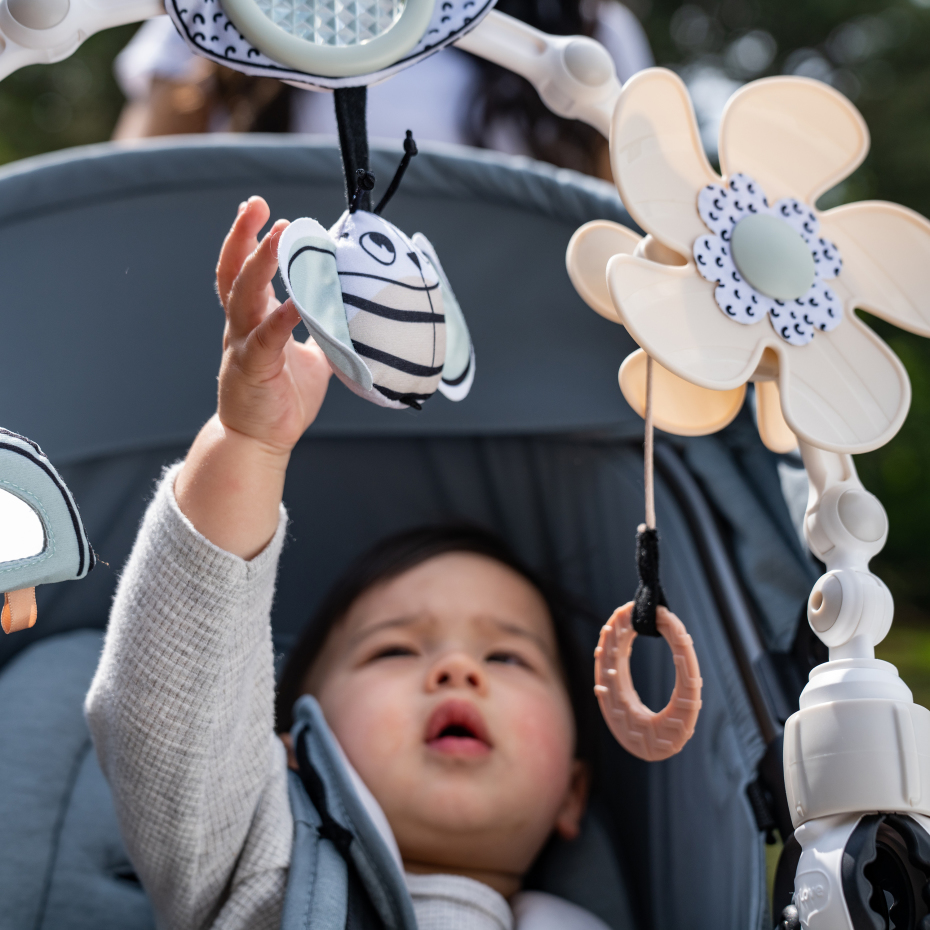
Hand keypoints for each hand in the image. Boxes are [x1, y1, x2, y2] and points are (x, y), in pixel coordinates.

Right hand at [175, 198, 331, 558]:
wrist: (260, 440)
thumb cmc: (282, 398)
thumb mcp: (311, 357)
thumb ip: (324, 331)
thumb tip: (352, 313)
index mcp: (251, 320)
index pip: (242, 270)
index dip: (247, 239)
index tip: (260, 210)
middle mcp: (241, 327)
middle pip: (234, 272)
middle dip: (244, 236)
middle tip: (258, 205)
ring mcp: (242, 346)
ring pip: (243, 296)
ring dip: (260, 264)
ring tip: (276, 235)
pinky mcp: (252, 369)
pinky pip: (267, 338)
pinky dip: (282, 317)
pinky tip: (297, 301)